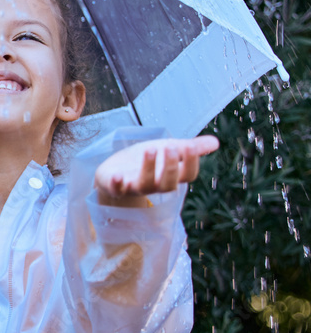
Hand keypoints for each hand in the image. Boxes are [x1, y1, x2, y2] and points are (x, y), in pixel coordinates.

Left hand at [94, 135, 218, 206]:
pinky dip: (118, 184)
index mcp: (170, 176)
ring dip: (148, 168)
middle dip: (170, 167)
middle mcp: (155, 185)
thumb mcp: (168, 151)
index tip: (191, 146)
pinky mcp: (115, 186)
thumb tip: (216, 142)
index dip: (191, 163)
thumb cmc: (146, 162)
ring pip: (145, 185)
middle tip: (170, 147)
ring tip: (151, 149)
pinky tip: (118, 175)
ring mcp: (135, 187)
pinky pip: (117, 189)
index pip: (187, 176)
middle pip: (168, 184)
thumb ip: (189, 148)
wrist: (116, 170)